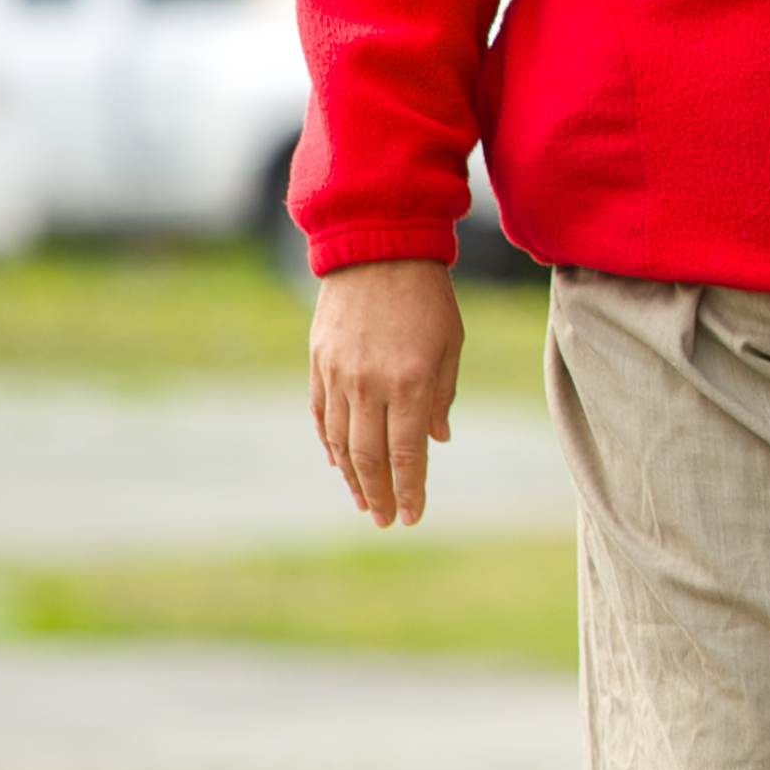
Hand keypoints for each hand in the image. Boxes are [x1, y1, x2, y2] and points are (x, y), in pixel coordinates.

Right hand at [309, 260, 465, 526]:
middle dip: (380, 495)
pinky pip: (321, 415)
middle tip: (387, 520)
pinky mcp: (318, 363)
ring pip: (342, 442)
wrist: (378, 249)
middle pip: (370, 457)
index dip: (411, 489)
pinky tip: (339, 463)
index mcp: (412, 382)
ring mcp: (339, 375)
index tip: (414, 517)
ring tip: (365, 502)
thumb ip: (443, 395)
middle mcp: (371, 385)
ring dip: (353, 477)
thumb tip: (437, 439)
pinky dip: (330, 443)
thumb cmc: (428, 297)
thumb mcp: (451, 344)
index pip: (408, 453)